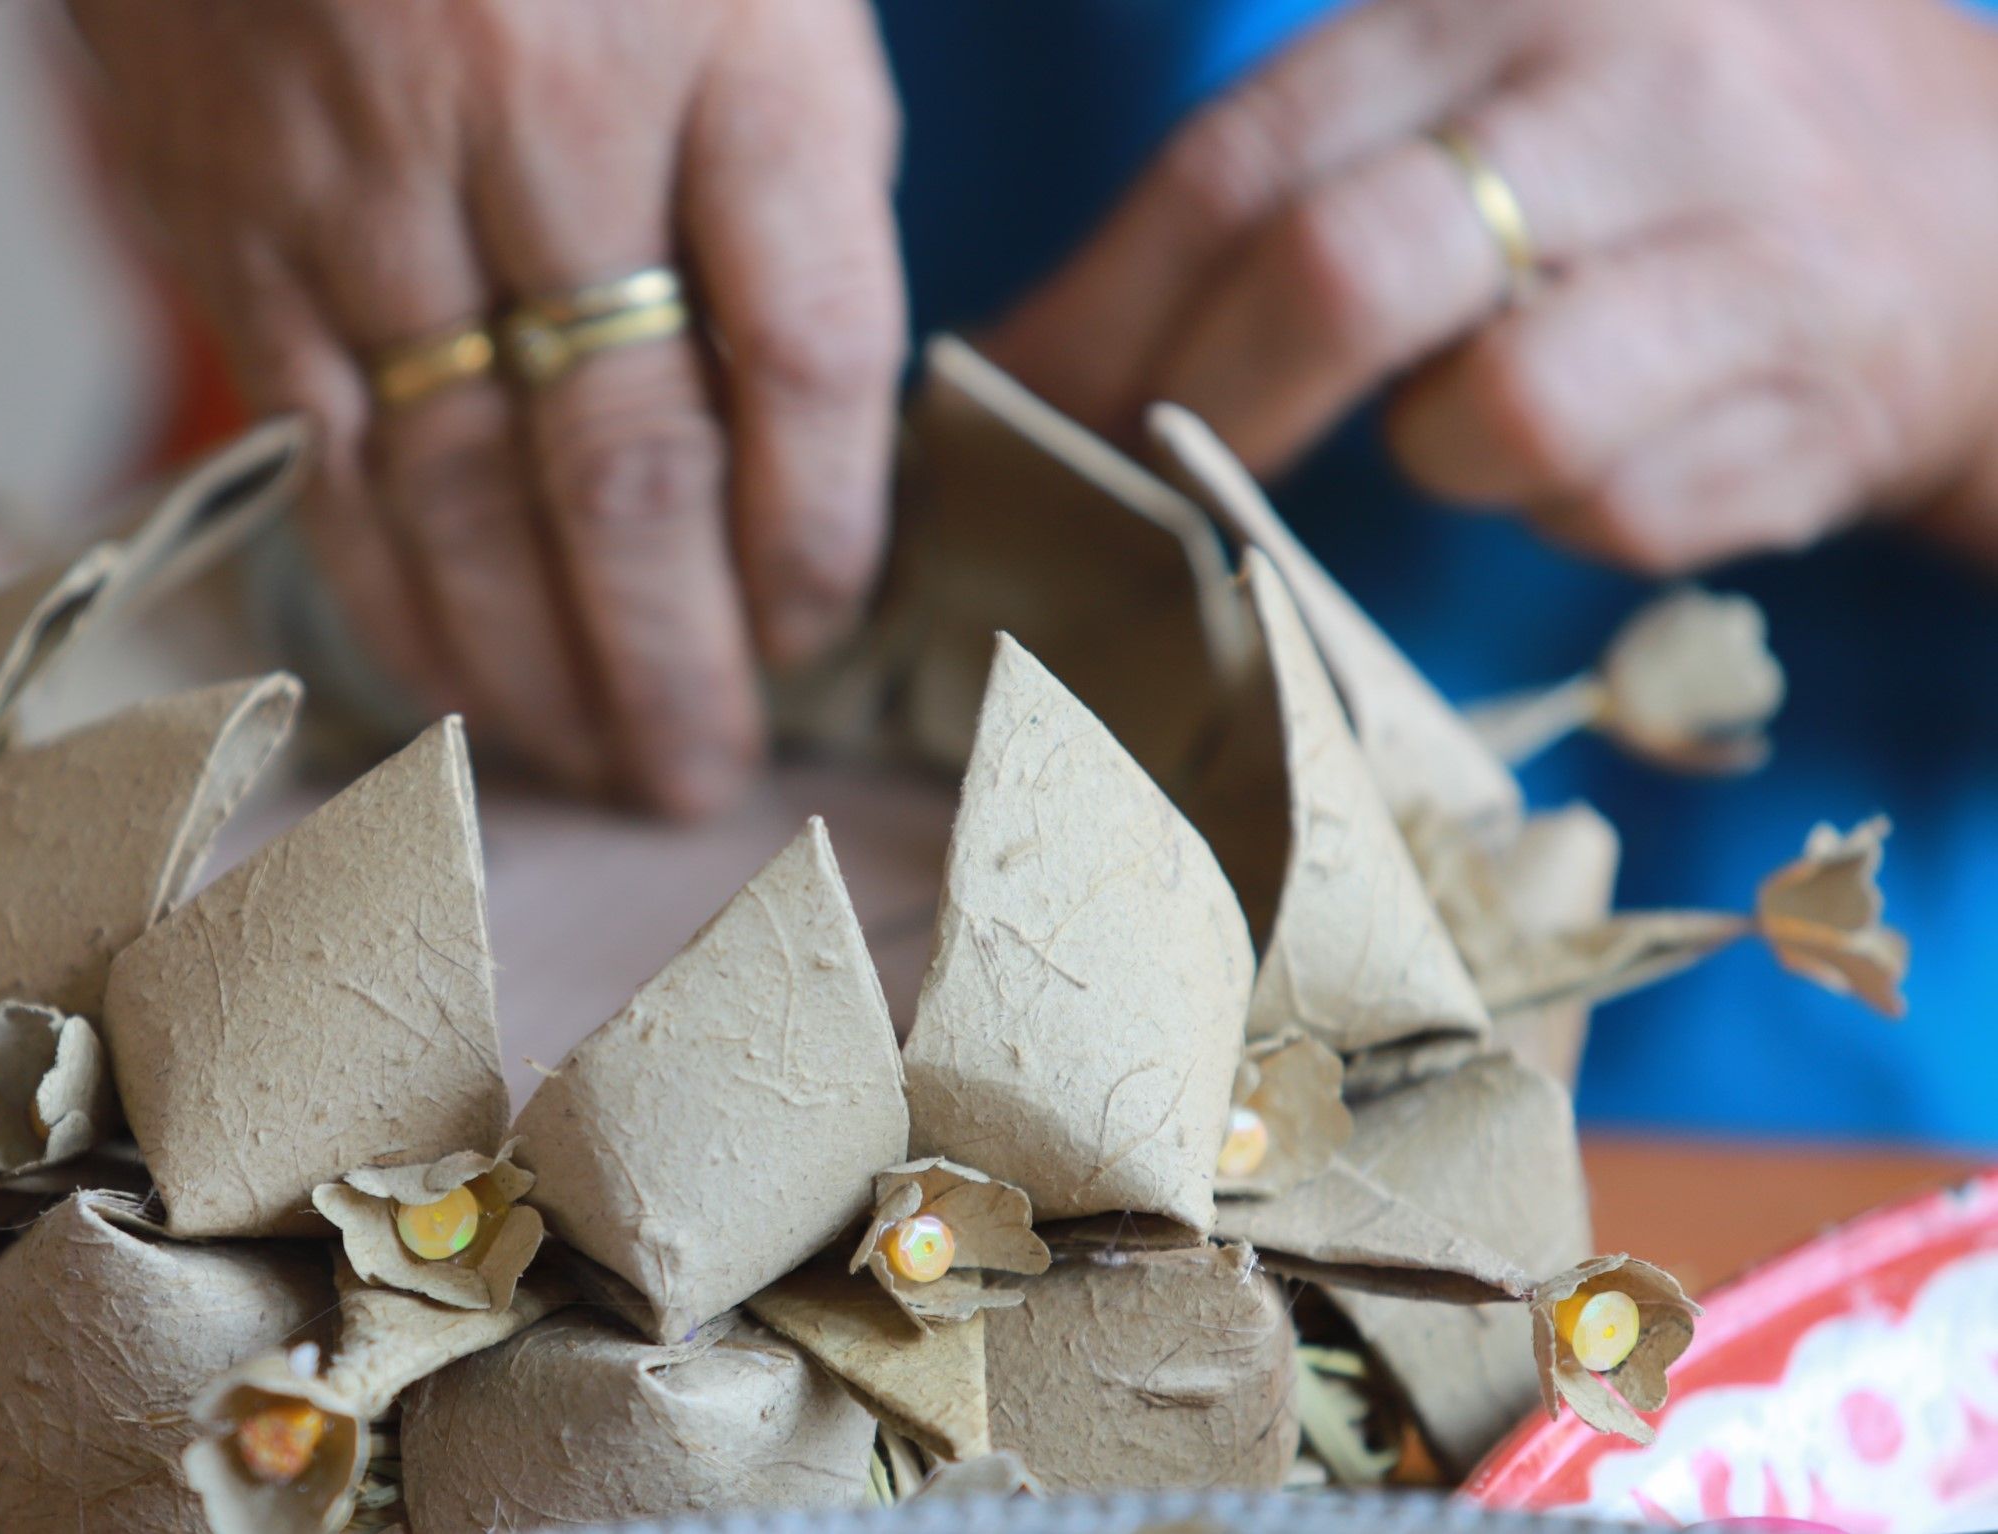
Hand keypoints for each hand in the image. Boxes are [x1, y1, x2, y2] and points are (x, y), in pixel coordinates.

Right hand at [65, 0, 903, 814]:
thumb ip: (797, 156)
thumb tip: (809, 428)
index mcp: (727, 29)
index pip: (804, 347)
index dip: (824, 526)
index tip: (822, 626)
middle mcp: (542, 112)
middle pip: (629, 461)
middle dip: (677, 653)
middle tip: (709, 774)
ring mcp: (366, 173)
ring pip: (464, 489)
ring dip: (539, 660)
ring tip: (598, 766)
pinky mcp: (230, 211)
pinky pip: (321, 449)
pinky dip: (390, 586)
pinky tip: (444, 679)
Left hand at [987, 0, 1997, 572]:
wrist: (1980, 220)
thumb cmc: (1652, 159)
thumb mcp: (1492, 74)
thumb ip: (1302, 163)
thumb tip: (1032, 348)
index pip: (1244, 157)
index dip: (1101, 307)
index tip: (1004, 406)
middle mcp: (1636, 90)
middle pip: (1342, 271)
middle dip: (1205, 410)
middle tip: (1135, 485)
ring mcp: (1750, 242)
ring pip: (1491, 419)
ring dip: (1434, 466)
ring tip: (1467, 428)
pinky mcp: (1825, 399)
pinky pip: (1614, 512)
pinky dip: (1571, 516)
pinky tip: (1612, 452)